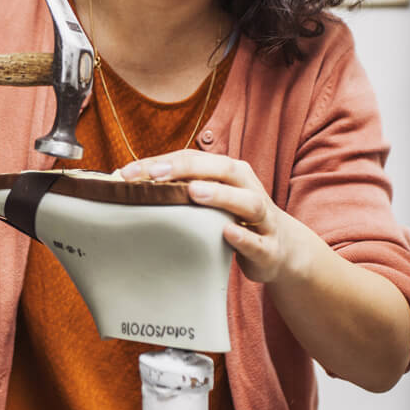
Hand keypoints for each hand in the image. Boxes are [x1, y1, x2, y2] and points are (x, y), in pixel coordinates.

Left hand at [118, 150, 301, 283]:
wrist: (282, 250)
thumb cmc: (232, 219)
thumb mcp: (209, 199)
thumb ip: (179, 190)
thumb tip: (127, 184)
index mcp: (229, 172)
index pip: (193, 159)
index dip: (161, 162)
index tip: (127, 172)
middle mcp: (247, 187)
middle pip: (222, 170)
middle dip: (187, 169)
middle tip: (154, 174)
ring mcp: (262, 218)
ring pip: (246, 201)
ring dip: (220, 195)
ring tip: (193, 192)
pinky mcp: (269, 248)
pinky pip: (257, 241)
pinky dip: (243, 237)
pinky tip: (227, 233)